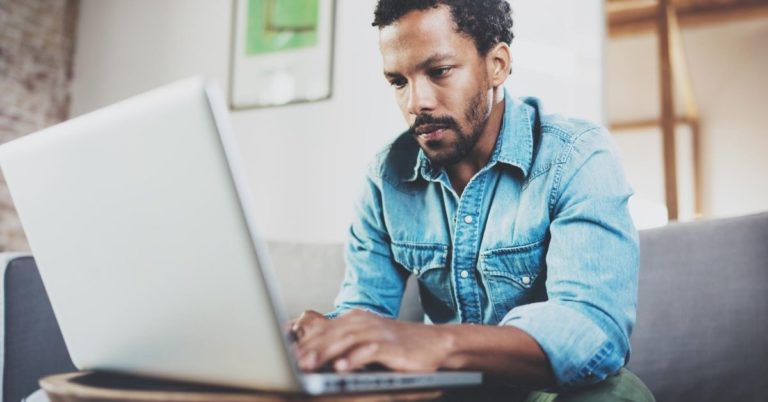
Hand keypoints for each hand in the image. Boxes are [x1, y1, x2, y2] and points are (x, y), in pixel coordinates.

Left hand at [295, 309, 452, 372]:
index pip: (324, 329)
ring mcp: (377, 332)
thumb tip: (316, 355)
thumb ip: (345, 343)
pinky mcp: (390, 345)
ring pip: (345, 340)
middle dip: (309, 348)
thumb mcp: (369, 340)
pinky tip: (341, 367)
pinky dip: (353, 359)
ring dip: (325, 353)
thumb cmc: (399, 345)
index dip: (304, 341)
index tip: (287, 353)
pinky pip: (368, 351)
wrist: (434, 342)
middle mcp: (364, 322)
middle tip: (291, 361)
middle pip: (331, 334)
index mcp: (355, 320)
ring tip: (310, 365)